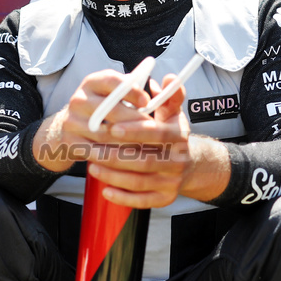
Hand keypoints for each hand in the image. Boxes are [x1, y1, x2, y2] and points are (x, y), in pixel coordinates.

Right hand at [34, 69, 156, 170]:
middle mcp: (79, 99)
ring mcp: (72, 122)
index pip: (111, 81)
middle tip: (157, 131)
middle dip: (136, 121)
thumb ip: (137, 90)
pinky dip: (117, 158)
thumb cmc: (102, 112)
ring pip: (107, 134)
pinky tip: (133, 161)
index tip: (147, 101)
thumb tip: (168, 83)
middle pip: (111, 109)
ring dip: (131, 142)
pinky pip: (98, 152)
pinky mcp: (70, 142)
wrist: (67, 132)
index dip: (131, 90)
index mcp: (92, 83)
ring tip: (151, 147)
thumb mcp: (113, 95)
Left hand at [86, 75, 191, 206]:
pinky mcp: (165, 199)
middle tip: (91, 149)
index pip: (157, 133)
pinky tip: (104, 190)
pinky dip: (122, 197)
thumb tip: (165, 79)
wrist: (189, 164)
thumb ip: (168, 95)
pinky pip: (142, 201)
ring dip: (113, 175)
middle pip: (144, 160)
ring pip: (139, 181)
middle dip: (114, 155)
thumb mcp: (172, 113)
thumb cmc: (171, 134)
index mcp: (180, 137)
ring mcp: (172, 182)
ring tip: (92, 165)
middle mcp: (178, 161)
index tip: (112, 128)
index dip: (135, 131)